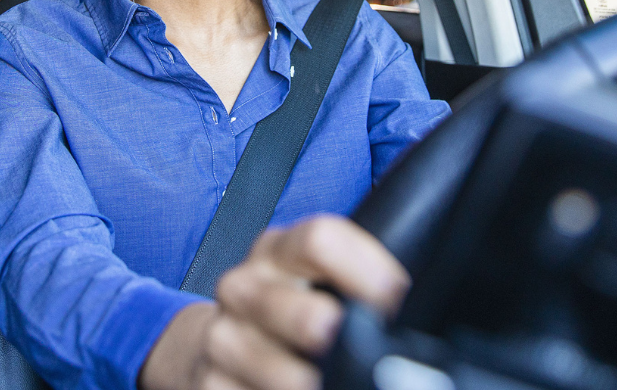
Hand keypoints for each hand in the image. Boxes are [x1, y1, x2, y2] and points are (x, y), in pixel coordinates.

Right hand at [140, 216, 409, 389]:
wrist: (219, 342)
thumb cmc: (289, 306)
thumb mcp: (316, 279)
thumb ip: (353, 283)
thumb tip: (407, 311)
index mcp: (279, 251)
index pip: (319, 240)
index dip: (362, 267)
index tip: (393, 297)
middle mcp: (244, 288)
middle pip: (285, 304)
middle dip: (317, 325)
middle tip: (341, 338)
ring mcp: (222, 337)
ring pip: (256, 357)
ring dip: (293, 377)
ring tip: (319, 382)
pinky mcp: (209, 382)